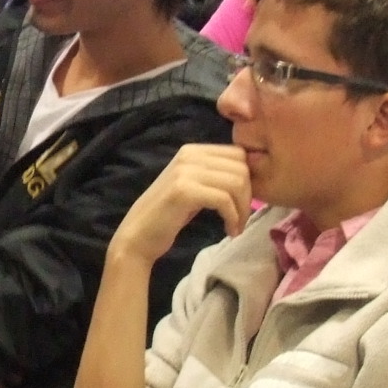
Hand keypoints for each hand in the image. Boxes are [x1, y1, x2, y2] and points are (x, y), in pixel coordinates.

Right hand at [111, 144, 251, 267]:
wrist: (138, 236)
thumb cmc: (168, 216)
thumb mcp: (194, 188)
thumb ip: (215, 177)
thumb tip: (249, 176)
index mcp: (193, 151)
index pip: (238, 153)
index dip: (249, 179)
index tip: (243, 203)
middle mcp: (189, 155)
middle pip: (241, 167)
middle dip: (248, 196)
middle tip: (241, 219)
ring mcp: (185, 171)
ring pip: (236, 182)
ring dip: (242, 209)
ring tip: (235, 227)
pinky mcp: (184, 191)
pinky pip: (223, 199)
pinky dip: (232, 217)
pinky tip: (228, 231)